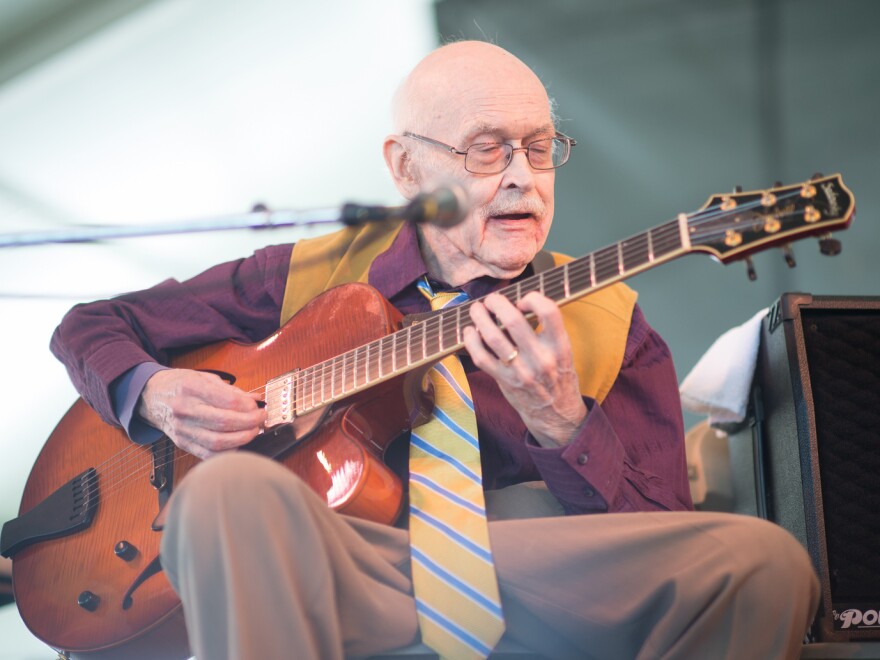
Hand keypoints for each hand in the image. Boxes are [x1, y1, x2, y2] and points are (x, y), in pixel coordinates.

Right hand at [137, 368, 266, 458]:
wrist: (152, 396)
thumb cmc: (180, 385)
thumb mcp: (205, 378)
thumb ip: (231, 390)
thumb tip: (255, 400)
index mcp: (191, 388)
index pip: (228, 401)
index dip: (248, 406)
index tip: (257, 406)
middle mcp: (185, 409)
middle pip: (224, 422)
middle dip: (249, 423)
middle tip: (260, 420)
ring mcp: (182, 429)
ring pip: (217, 442)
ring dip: (242, 439)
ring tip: (252, 431)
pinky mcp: (182, 443)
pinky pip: (208, 454)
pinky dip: (227, 452)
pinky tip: (238, 444)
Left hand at [463, 292, 586, 446]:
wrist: (556, 414)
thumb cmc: (558, 377)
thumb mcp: (563, 352)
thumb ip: (546, 332)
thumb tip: (517, 305)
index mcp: (560, 346)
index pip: (549, 311)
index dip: (532, 298)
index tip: (521, 300)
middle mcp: (541, 358)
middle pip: (513, 320)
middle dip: (497, 303)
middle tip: (491, 299)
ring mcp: (521, 371)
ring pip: (493, 337)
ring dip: (480, 317)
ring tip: (476, 309)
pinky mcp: (505, 381)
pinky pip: (481, 357)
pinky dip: (471, 341)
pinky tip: (470, 331)